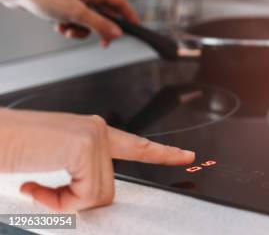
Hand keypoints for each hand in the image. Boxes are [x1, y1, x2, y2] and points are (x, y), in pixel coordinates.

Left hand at [0, 0, 138, 45]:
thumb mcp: (76, 13)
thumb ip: (99, 24)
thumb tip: (117, 34)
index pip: (120, 3)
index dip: (129, 15)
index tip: (135, 28)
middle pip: (104, 14)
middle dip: (100, 29)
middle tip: (102, 42)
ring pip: (87, 20)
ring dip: (80, 30)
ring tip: (68, 29)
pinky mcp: (61, 5)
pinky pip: (73, 20)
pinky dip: (68, 26)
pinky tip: (57, 25)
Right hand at [0, 109, 194, 210]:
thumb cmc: (14, 148)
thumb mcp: (56, 161)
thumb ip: (81, 171)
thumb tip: (93, 197)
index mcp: (92, 132)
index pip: (136, 145)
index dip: (163, 154)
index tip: (187, 156)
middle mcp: (98, 130)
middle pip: (108, 187)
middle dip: (76, 200)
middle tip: (42, 190)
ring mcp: (95, 137)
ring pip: (97, 195)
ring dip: (63, 202)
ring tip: (36, 185)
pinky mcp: (86, 147)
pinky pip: (85, 195)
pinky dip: (57, 201)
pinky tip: (34, 184)